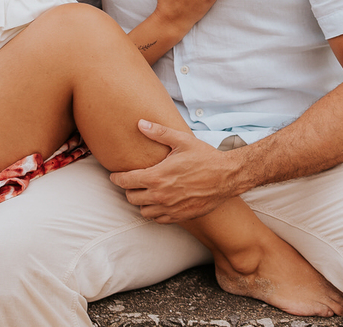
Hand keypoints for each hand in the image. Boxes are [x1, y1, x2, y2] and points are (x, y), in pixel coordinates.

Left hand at [109, 120, 239, 222]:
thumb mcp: (182, 141)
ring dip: (141, 202)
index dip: (117, 178)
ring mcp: (170, 208)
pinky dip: (154, 212)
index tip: (114, 175)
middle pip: (131, 198)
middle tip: (133, 181)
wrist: (227, 177)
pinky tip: (159, 202)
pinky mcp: (180, 216)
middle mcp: (161, 196)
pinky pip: (158, 219)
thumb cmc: (205, 157)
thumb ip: (159, 132)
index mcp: (157, 176)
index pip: (126, 181)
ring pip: (143, 211)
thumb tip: (140, 123)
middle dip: (129, 189)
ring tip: (146, 192)